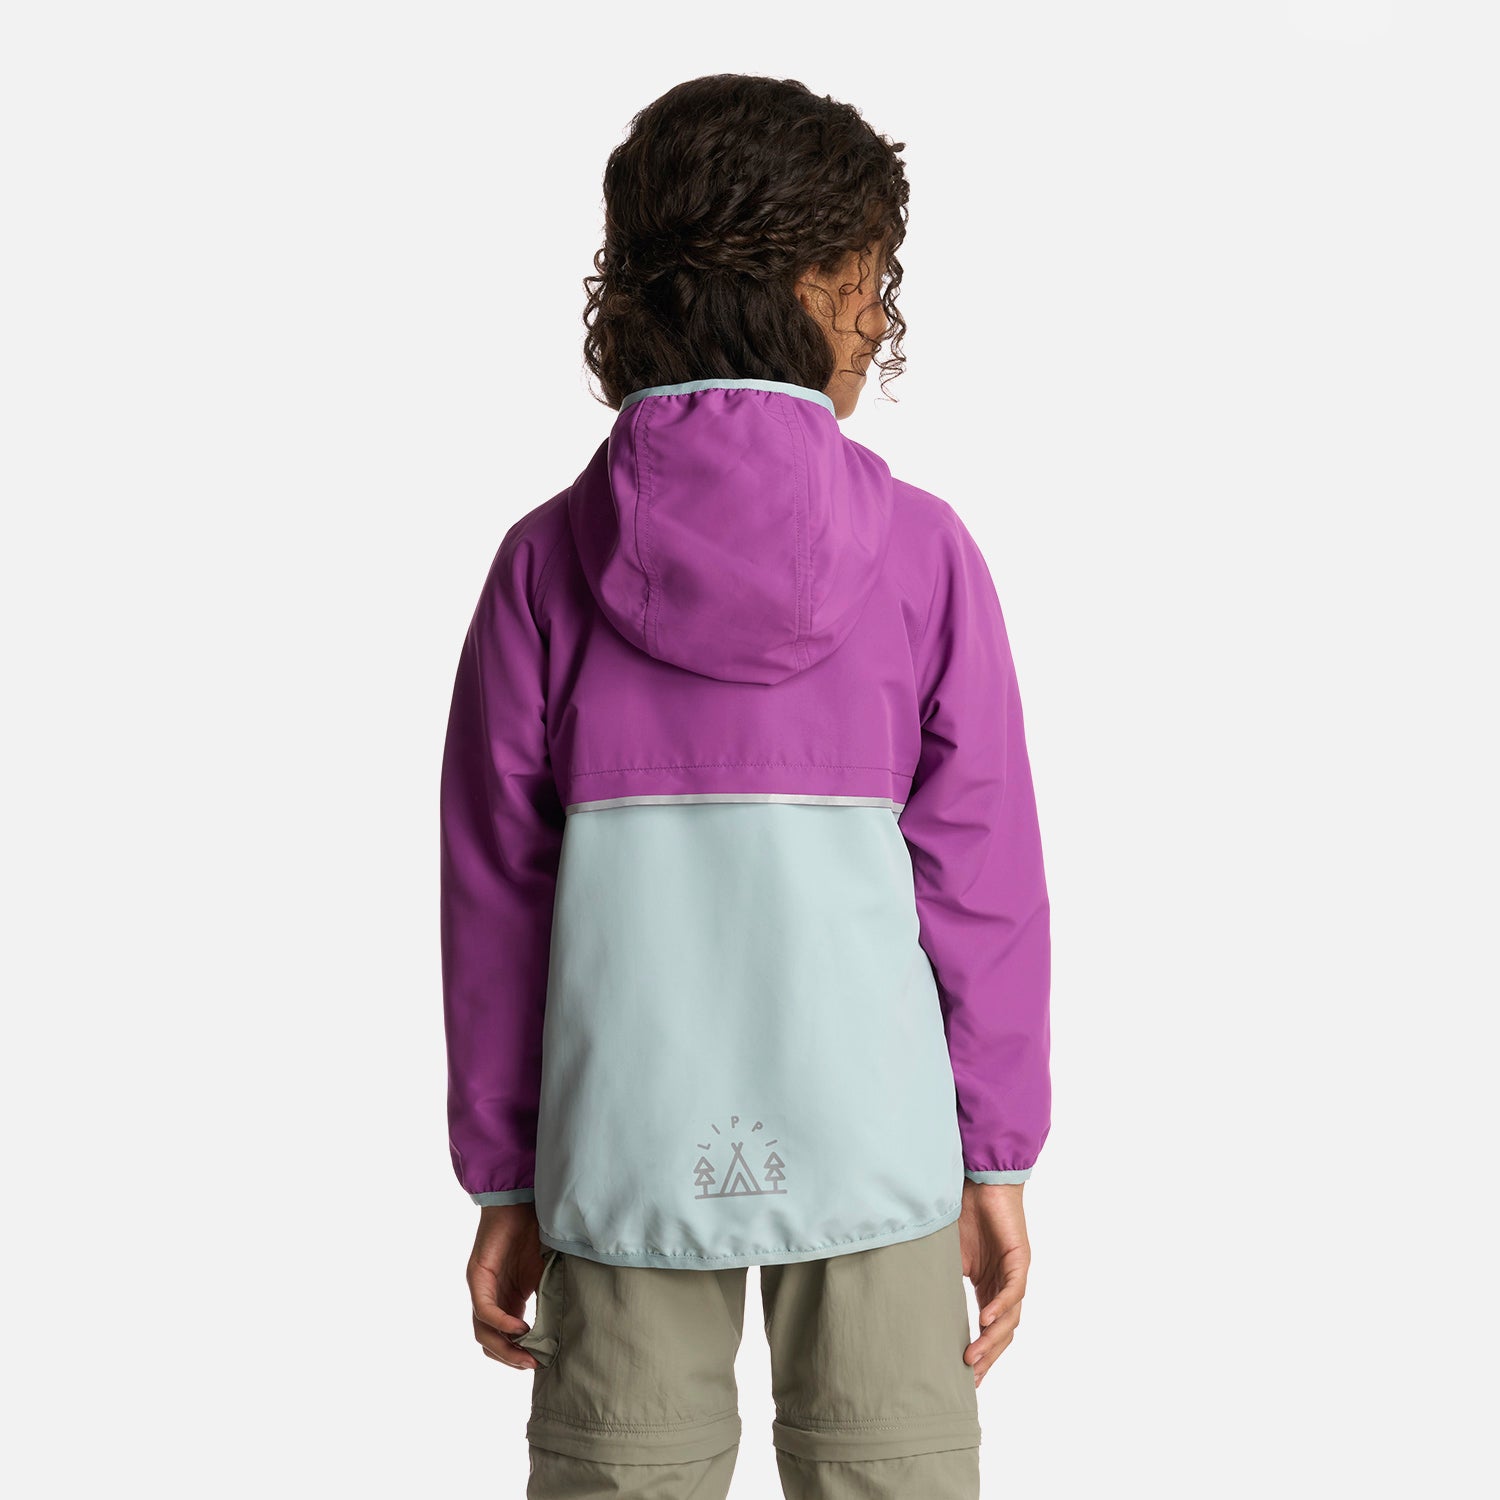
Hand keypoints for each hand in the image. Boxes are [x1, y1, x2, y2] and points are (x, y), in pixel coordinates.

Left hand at [467, 1202, 544, 1370]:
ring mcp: (482, 1289)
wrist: (523, 1201)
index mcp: (509, 1300)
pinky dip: (502, 1322)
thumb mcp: (549, 1274)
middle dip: (511, 1358)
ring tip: (526, 1355)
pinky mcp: (477, 1277)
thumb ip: (550, 1300)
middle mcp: (492, 1299)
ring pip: (483, 1333)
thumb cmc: (538, 1233)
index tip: (541, 1363)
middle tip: (534, 1365)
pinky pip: (484, 1310)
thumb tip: (566, 1333)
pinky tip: (521, 1327)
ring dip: (504, 1348)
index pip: (506, 1340)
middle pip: (491, 1343)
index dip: (520, 1355)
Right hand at [958, 1180, 1030, 1385]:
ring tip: (972, 1357)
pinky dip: (999, 1308)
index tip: (963, 1378)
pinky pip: (1013, 1291)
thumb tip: (914, 1308)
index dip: (980, 1354)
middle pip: (1002, 1332)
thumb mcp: (946, 1256)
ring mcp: (1015, 1273)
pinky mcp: (1020, 1258)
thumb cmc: (961, 1212)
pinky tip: (984, 1321)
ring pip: (1009, 1317)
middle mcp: (1005, 1285)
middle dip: (987, 1357)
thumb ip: (941, 1280)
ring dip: (991, 1339)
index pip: (989, 1329)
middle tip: (969, 1379)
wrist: (977, 1179)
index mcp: (989, 1286)